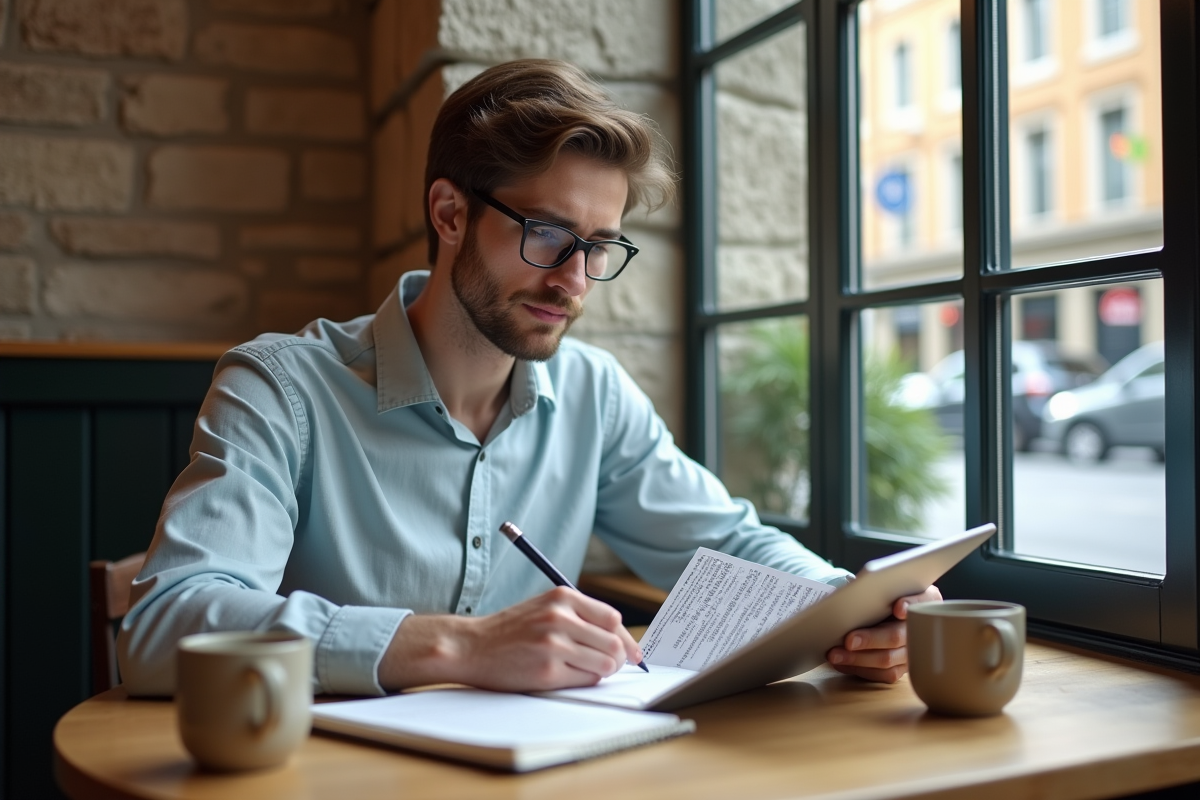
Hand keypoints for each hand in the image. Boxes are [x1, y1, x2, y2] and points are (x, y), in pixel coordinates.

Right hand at [378, 587, 643, 691]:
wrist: (471, 646)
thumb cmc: (511, 629)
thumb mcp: (545, 607)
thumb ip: (579, 616)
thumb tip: (620, 640)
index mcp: (562, 597)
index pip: (612, 618)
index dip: (625, 638)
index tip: (632, 653)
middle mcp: (559, 618)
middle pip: (613, 643)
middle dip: (617, 658)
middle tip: (609, 666)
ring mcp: (553, 645)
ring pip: (604, 664)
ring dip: (602, 671)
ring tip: (586, 670)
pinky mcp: (546, 672)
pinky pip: (585, 680)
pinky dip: (584, 681)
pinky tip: (568, 676)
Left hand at [825, 585, 941, 682]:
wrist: (879, 611)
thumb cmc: (881, 595)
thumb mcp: (882, 585)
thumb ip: (877, 586)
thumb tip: (855, 587)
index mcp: (924, 599)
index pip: (920, 600)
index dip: (910, 604)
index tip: (898, 608)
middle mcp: (922, 626)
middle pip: (899, 636)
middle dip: (872, 639)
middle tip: (849, 640)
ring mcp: (914, 650)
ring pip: (888, 660)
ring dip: (859, 658)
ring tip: (835, 654)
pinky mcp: (902, 667)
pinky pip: (882, 674)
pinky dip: (859, 669)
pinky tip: (841, 663)